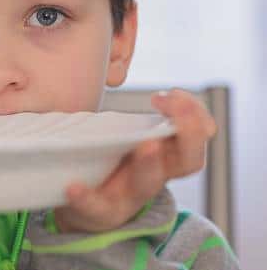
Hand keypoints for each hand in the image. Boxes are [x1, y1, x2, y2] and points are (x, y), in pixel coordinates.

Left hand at [53, 88, 217, 232]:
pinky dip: (87, 197)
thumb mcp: (124, 136)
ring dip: (149, 163)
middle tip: (171, 108)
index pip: (196, 135)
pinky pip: (96, 207)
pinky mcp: (100, 213)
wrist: (80, 208)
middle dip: (187, 133)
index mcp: (163, 154)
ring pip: (148, 184)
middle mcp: (154, 175)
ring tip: (145, 145)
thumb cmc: (107, 163)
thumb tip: (111, 55)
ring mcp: (129, 196)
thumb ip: (126, 110)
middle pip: (187, 160)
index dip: (194, 115)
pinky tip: (73, 187)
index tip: (171, 93)